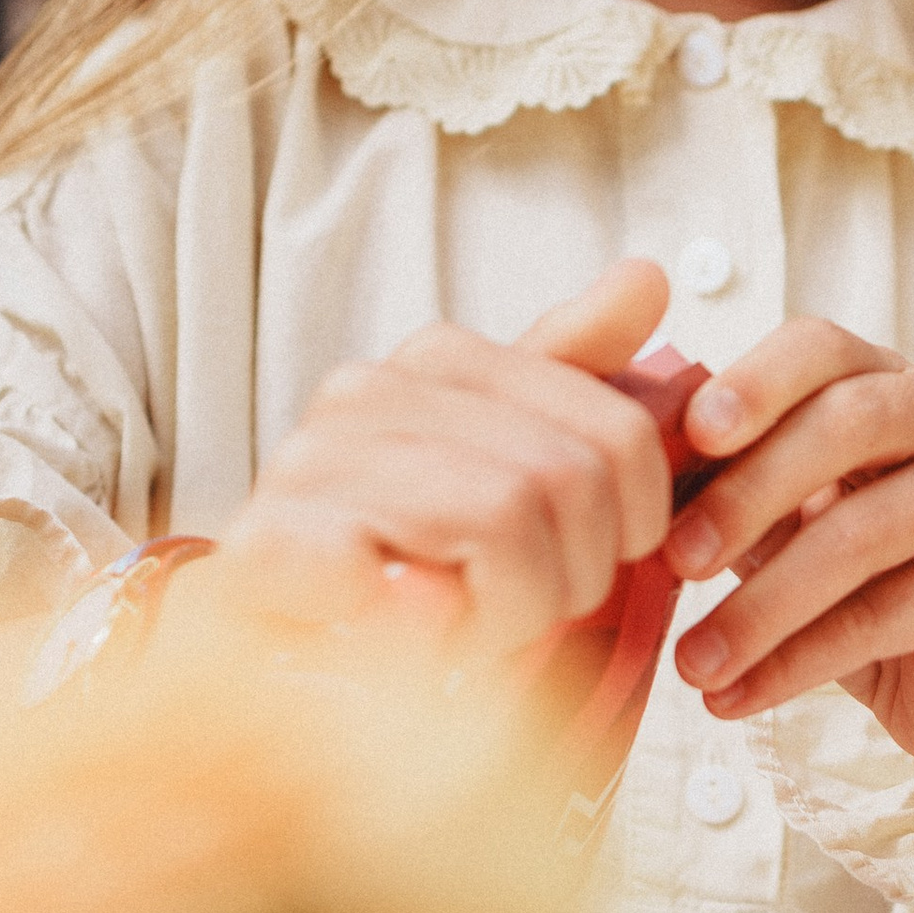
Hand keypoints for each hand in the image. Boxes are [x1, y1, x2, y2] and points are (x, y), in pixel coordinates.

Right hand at [215, 260, 678, 656]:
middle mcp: (369, 388)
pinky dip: (436, 635)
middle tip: (511, 609)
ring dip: (506, 614)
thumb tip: (646, 276)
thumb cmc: (403, 552)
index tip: (581, 560)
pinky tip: (413, 636)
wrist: (266, 633)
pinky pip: (412, 584)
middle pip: (568, 481)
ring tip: (462, 627)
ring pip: (506, 524)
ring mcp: (311, 460)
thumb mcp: (506, 460)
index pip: (619, 435)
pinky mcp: (271, 544)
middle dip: (566, 579)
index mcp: (439, 359)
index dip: (630, 526)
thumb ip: (574, 374)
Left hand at [660, 322, 913, 912]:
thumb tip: (624, 467)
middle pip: (845, 424)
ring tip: (692, 662)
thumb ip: (725, 478)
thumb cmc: (858, 584)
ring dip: (760, 606)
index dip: (755, 382)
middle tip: (675, 561)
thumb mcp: (783, 519)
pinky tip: (734, 698)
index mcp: (890, 379)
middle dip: (747, 494)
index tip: (692, 433)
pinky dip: (794, 664)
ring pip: (859, 534)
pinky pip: (882, 617)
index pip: (818, 347)